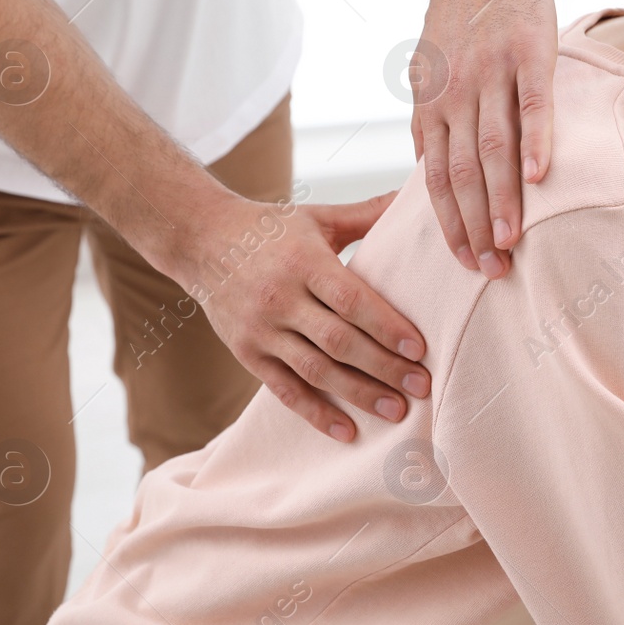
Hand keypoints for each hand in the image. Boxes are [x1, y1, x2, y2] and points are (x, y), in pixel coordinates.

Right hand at [172, 191, 428, 440]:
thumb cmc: (272, 229)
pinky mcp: (247, 353)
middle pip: (338, 341)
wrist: (201, 241)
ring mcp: (261, 330)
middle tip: (422, 386)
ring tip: (396, 411)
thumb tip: (416, 193)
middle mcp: (280, 298)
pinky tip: (348, 432)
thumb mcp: (319, 218)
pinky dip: (316, 414)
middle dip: (383, 367)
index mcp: (304, 262)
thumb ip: (368, 214)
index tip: (419, 348)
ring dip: (358, 395)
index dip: (385, 326)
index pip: (350, 299)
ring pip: (315, 370)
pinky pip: (284, 390)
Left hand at [412, 0, 556, 279]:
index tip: (464, 264)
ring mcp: (491, 73)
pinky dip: (537, 141)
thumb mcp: (429, 68)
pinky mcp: (528, 52)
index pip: (437, 178)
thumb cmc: (460, 14)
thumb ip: (431, 119)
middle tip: (491, 271)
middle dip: (474, 227)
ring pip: (494, 148)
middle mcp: (454, 94)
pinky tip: (541, 178)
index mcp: (431, 104)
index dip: (449, 224)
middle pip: (462, 174)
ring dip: (502, 200)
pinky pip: (532, 104)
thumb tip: (427, 168)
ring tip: (512, 241)